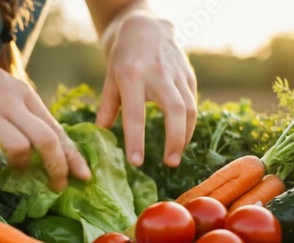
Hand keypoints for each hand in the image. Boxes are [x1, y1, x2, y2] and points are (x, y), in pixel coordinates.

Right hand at [0, 46, 91, 189]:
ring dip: (21, 167)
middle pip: (46, 140)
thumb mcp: (6, 87)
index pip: (56, 128)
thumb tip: (49, 147)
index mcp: (23, 93)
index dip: (73, 156)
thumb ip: (26, 113)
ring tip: (13, 168)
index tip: (84, 176)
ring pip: (19, 150)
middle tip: (58, 186)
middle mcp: (8, 102)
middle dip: (58, 168)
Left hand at [96, 10, 196, 167]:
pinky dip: (189, 123)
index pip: (134, 113)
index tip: (136, 162)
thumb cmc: (123, 56)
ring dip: (185, 135)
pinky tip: (182, 137)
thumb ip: (107, 107)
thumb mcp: (110, 78)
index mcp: (132, 76)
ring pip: (189, 108)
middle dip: (175, 139)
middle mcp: (158, 74)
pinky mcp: (188, 75)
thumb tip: (101, 134)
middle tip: (170, 163)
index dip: (135, 139)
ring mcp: (176, 74)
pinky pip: (193, 102)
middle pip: (175, 110)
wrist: (145, 27)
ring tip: (175, 156)